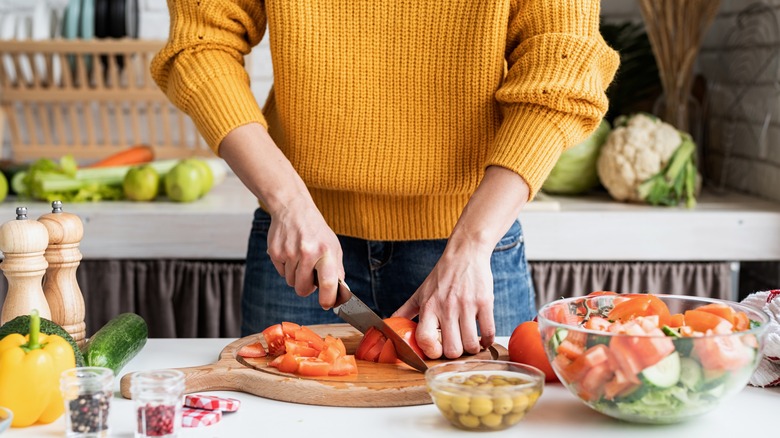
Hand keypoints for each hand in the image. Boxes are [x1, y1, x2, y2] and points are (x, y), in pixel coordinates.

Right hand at [218, 123, 344, 309]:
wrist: (293, 209)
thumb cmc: (316, 230)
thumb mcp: (333, 246)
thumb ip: (336, 270)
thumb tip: (338, 293)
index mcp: (326, 251)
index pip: (328, 282)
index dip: (328, 298)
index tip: (326, 304)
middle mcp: (307, 252)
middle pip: (303, 289)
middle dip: (306, 288)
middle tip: (310, 277)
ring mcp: (289, 252)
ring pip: (291, 282)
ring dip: (296, 277)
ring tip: (301, 259)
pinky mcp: (275, 252)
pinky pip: (281, 273)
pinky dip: (286, 268)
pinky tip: (291, 253)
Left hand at [393, 244, 495, 358]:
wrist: (464, 254)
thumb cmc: (442, 275)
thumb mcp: (420, 292)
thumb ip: (405, 311)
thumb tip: (388, 326)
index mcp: (429, 307)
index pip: (425, 339)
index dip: (431, 351)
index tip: (436, 350)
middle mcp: (447, 307)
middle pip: (452, 349)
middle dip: (454, 354)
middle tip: (456, 347)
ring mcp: (467, 305)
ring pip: (471, 344)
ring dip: (471, 349)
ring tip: (470, 343)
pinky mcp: (484, 302)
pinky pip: (489, 332)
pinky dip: (487, 341)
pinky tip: (483, 339)